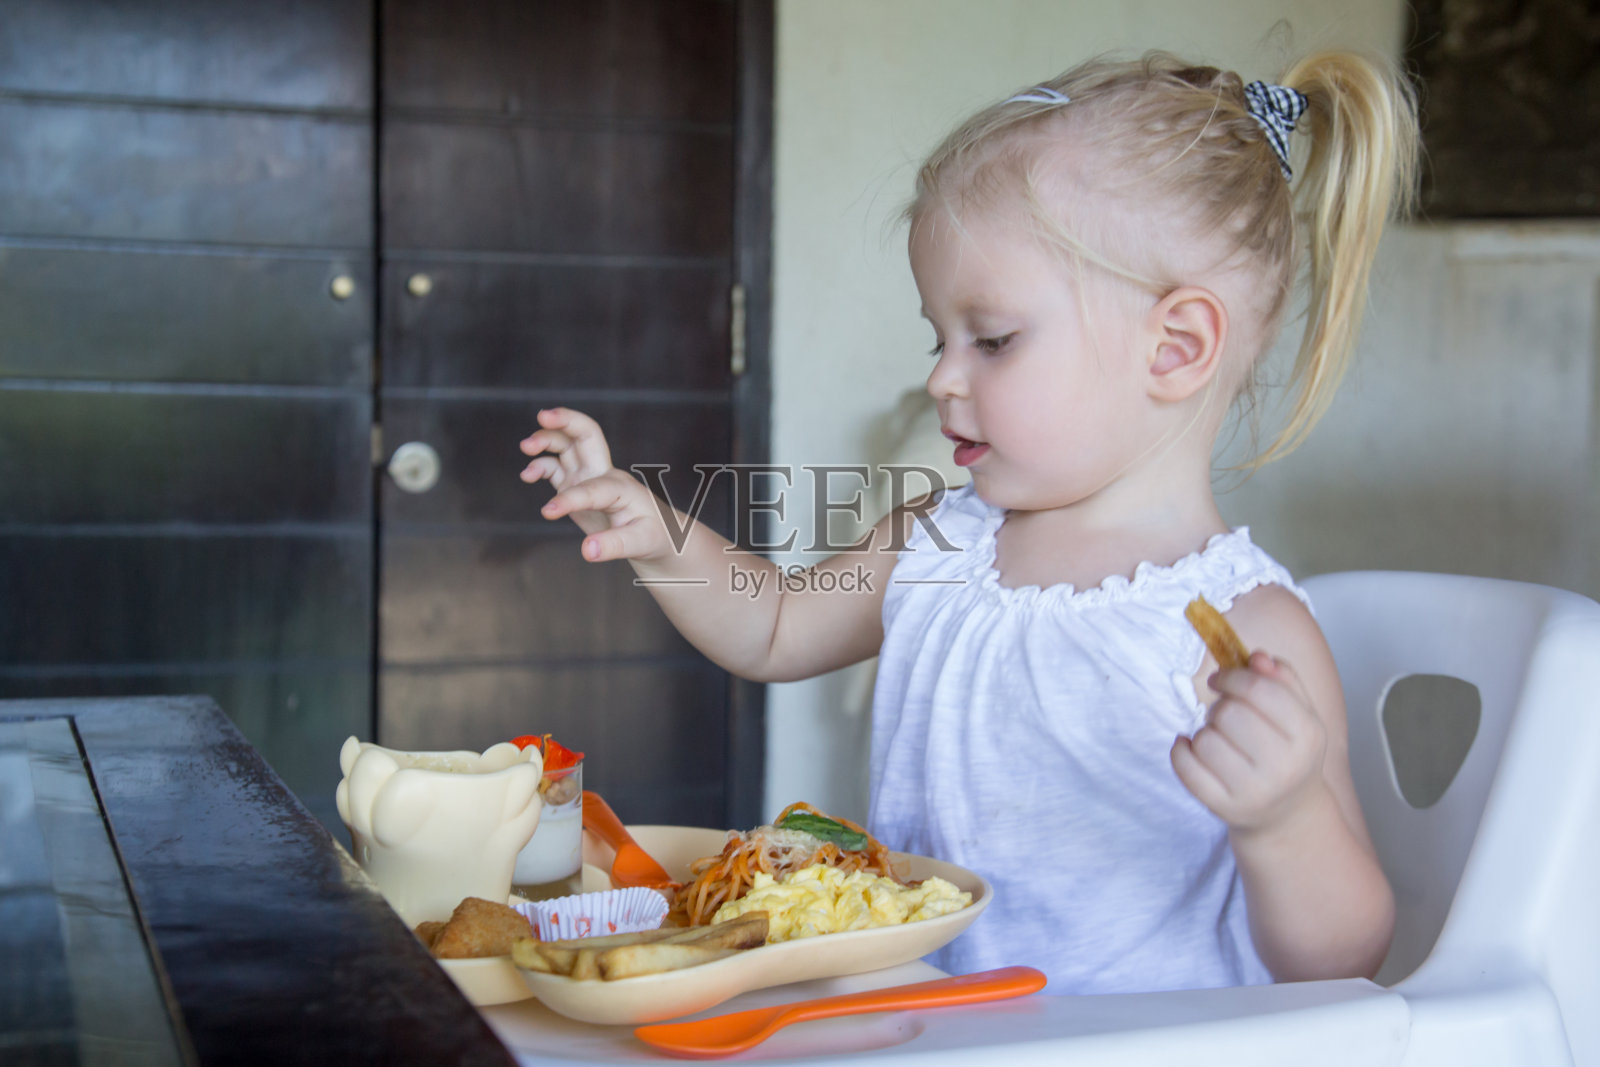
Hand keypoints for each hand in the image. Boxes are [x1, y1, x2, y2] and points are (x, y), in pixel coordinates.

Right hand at [519, 408, 671, 561]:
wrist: (656, 534)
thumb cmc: (652, 536)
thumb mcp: (640, 543)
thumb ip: (614, 546)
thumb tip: (588, 551)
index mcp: (621, 486)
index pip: (593, 487)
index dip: (571, 498)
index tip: (548, 512)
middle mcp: (604, 474)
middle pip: (586, 434)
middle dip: (565, 420)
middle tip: (542, 415)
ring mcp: (589, 477)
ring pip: (567, 446)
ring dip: (546, 440)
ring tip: (525, 447)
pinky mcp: (577, 485)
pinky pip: (555, 467)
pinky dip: (540, 465)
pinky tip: (527, 476)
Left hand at [1170, 651, 1327, 834]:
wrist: (1288, 815)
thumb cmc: (1290, 755)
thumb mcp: (1300, 716)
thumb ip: (1283, 680)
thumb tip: (1257, 657)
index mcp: (1307, 735)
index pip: (1259, 689)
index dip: (1232, 676)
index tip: (1221, 679)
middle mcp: (1285, 766)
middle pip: (1230, 713)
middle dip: (1220, 706)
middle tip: (1225, 715)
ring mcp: (1254, 791)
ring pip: (1205, 739)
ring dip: (1205, 732)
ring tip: (1220, 739)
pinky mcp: (1224, 808)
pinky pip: (1186, 768)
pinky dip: (1181, 751)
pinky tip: (1191, 748)